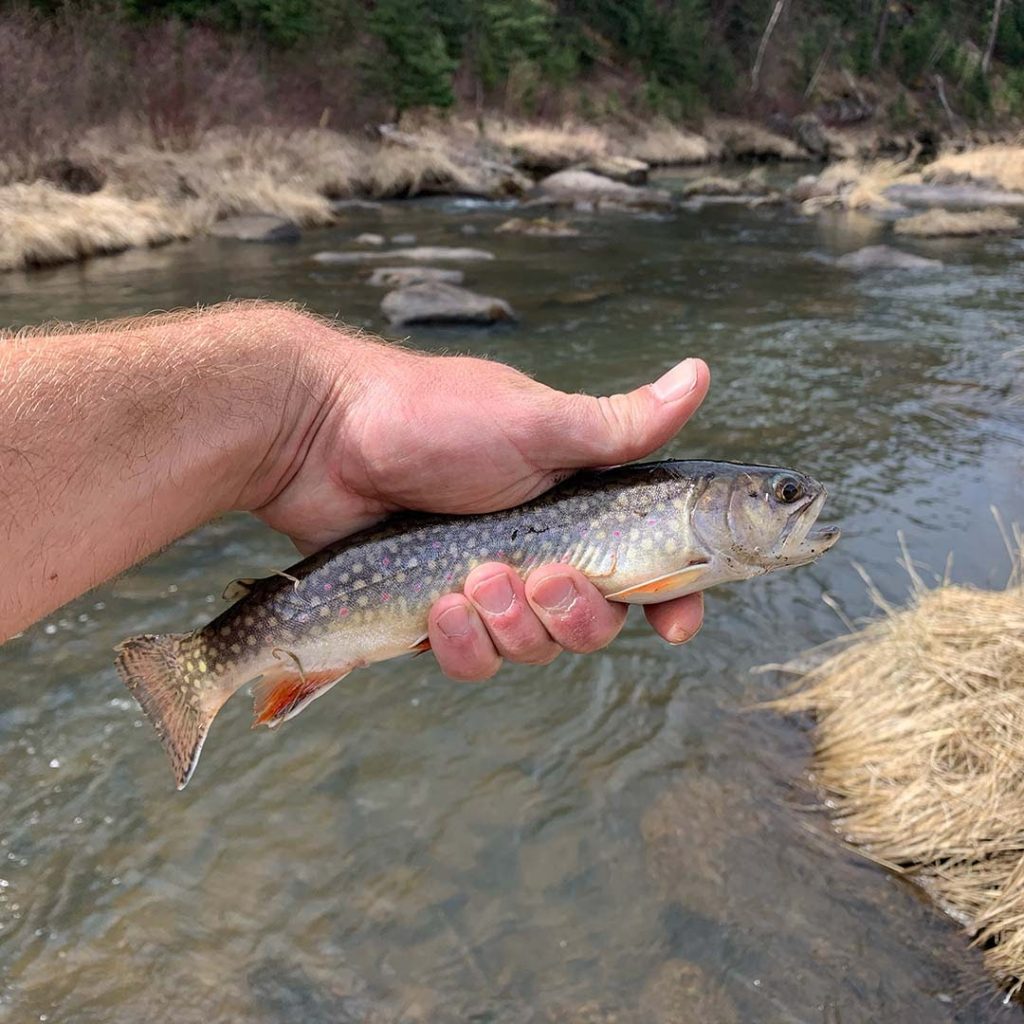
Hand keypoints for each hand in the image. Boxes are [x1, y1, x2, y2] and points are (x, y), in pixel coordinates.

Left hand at [251, 314, 709, 680]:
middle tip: (540, 575)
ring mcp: (487, 586)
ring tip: (472, 578)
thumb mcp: (535, 422)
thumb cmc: (430, 417)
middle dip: (574, 613)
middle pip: (594, 623)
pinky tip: (438, 607)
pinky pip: (472, 661)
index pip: (646, 566)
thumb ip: (619, 425)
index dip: (671, 601)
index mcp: (575, 504)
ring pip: (534, 649)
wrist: (321, 436)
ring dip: (511, 624)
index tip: (675, 626)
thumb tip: (701, 374)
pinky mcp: (438, 615)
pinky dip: (461, 642)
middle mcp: (539, 549)